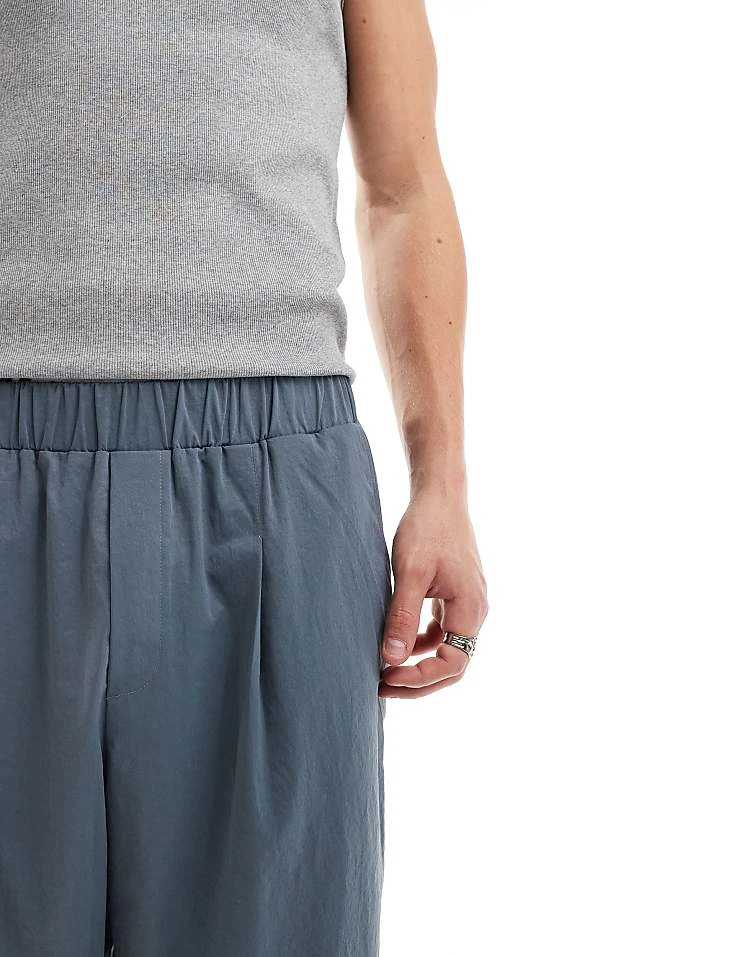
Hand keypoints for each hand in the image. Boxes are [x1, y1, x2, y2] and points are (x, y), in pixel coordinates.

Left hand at [378, 488, 488, 697]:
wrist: (439, 495)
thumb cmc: (426, 528)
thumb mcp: (411, 572)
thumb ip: (402, 617)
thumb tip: (391, 659)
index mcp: (470, 609)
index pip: (452, 664)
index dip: (420, 679)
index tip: (385, 676)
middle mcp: (474, 611)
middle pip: (453, 664)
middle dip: (419, 681)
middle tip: (381, 686)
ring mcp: (466, 603)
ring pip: (447, 650)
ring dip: (418, 665)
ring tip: (383, 670)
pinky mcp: (454, 594)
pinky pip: (442, 631)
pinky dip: (421, 643)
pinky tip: (396, 642)